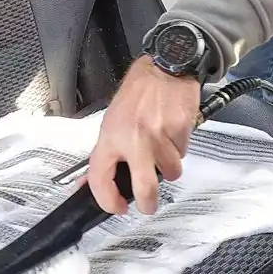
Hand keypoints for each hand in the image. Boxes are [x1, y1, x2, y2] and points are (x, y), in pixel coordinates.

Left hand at [88, 55, 201, 214]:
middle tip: (148, 205)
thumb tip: (90, 182)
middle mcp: (135, 138)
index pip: (100, 177)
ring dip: (168, 167)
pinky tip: (172, 133)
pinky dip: (178, 149)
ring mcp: (159, 135)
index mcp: (111, 136)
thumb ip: (105, 153)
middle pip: (144, 187)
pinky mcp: (180, 130)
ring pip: (170, 171)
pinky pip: (182, 152)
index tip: (116, 207)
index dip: (107, 200)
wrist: (165, 66)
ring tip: (163, 149)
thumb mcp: (111, 122)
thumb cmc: (138, 93)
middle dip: (148, 203)